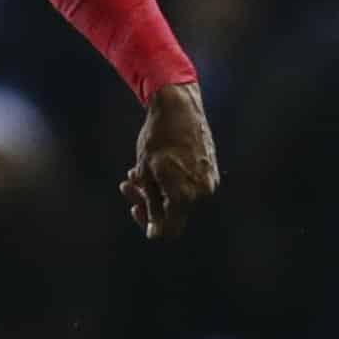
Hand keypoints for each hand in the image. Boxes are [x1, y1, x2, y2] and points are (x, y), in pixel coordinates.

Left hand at [119, 81, 218, 239]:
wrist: (179, 107)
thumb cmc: (158, 137)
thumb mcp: (145, 172)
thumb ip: (151, 203)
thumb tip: (155, 231)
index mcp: (184, 196)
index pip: (168, 229)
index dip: (150, 225)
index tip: (136, 211)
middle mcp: (201, 192)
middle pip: (172, 212)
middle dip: (147, 201)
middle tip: (128, 186)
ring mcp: (208, 180)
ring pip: (179, 197)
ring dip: (157, 189)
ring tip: (137, 173)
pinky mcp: (210, 169)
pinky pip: (189, 184)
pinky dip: (171, 180)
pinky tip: (155, 166)